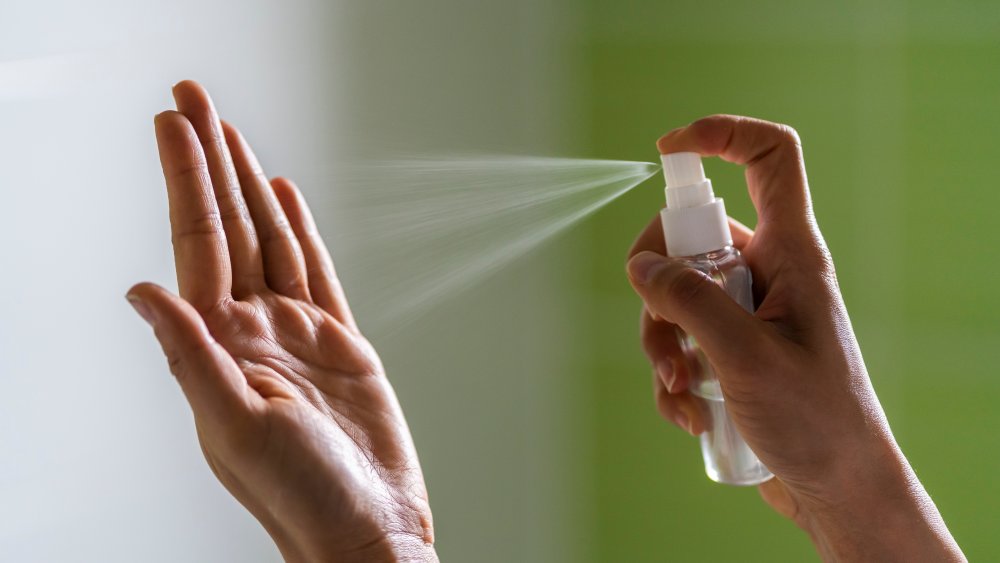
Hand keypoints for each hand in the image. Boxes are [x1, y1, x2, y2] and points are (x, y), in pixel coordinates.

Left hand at [126, 81, 435, 562]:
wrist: (366, 528)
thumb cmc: (300, 495)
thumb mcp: (234, 427)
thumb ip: (190, 354)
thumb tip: (139, 290)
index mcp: (221, 345)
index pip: (197, 242)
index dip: (185, 179)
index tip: (174, 123)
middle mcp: (253, 330)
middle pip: (227, 226)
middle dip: (210, 160)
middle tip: (194, 97)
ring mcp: (297, 333)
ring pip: (269, 239)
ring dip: (248, 184)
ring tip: (233, 133)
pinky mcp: (340, 343)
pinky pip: (315, 271)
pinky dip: (300, 229)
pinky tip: (286, 196)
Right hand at [627, 115, 963, 561]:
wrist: (837, 487)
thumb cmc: (817, 420)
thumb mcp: (745, 357)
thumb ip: (691, 301)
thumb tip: (641, 267)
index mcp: (791, 254)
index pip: (769, 159)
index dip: (721, 135)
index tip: (667, 150)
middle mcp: (768, 273)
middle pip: (692, 236)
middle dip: (658, 285)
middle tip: (662, 328)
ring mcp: (747, 313)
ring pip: (675, 296)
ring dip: (661, 344)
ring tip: (681, 390)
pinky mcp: (731, 351)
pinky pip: (681, 341)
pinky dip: (672, 376)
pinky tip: (690, 414)